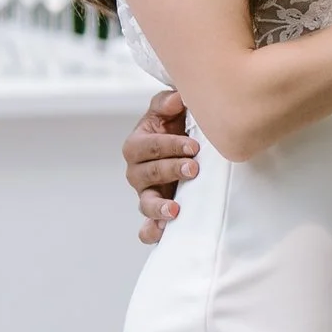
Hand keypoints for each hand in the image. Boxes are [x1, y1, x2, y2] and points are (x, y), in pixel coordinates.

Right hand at [123, 87, 199, 243]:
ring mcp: (145, 193)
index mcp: (137, 145)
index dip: (171, 145)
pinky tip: (162, 234)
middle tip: (194, 169)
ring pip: (145, 202)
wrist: (182, 149)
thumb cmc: (173, 127)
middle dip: (171, 170)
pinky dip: (151, 232)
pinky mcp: (154, 212)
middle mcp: (136, 171)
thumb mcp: (167, 111)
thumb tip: (178, 97)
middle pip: (149, 173)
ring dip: (159, 207)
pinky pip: (146, 227)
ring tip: (175, 210)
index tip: (194, 147)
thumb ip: (168, 102)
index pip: (150, 146)